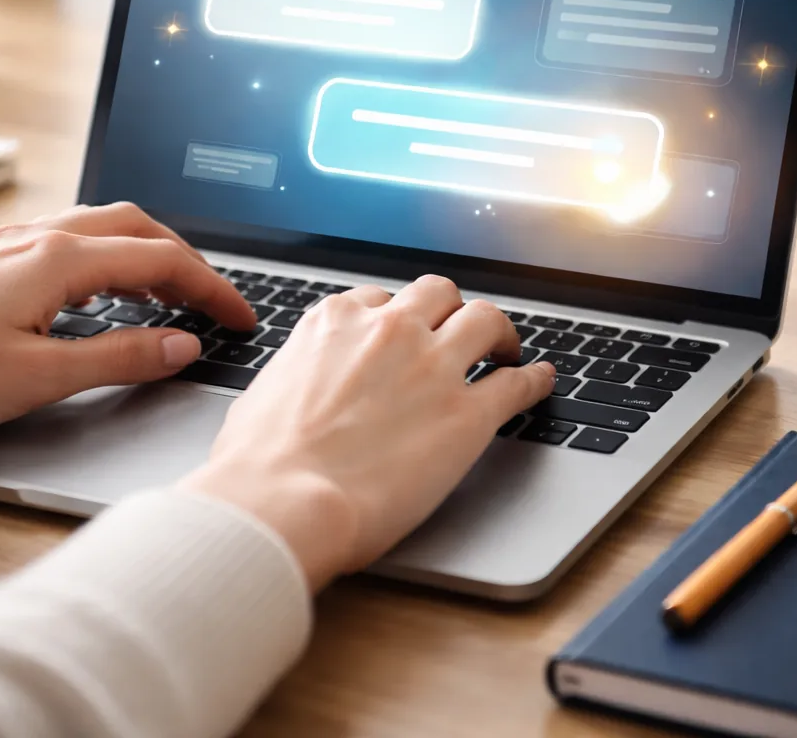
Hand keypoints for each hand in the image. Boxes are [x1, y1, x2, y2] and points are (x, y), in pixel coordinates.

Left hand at [0, 203, 253, 433]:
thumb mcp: (39, 377)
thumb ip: (121, 357)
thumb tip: (183, 345)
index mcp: (60, 259)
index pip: (162, 260)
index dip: (211, 288)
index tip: (240, 316)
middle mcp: (40, 237)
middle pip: (138, 227)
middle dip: (186, 259)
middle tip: (211, 300)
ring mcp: (13, 242)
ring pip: (102, 227)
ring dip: (147, 253)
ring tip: (170, 292)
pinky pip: (70, 238)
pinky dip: (108, 257)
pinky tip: (102, 289)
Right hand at [183, 276, 554, 590]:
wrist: (283, 502)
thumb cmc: (257, 462)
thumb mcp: (263, 396)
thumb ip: (295, 377)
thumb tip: (298, 387)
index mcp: (335, 323)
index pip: (379, 300)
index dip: (397, 317)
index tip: (405, 332)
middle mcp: (388, 331)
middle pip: (438, 294)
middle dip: (450, 309)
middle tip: (458, 331)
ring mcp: (432, 367)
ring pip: (485, 319)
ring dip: (499, 332)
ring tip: (506, 348)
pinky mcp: (467, 415)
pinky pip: (516, 383)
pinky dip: (532, 379)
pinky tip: (539, 380)